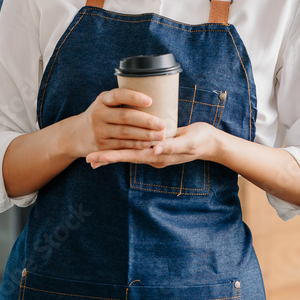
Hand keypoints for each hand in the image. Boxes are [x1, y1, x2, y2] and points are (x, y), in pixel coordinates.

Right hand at [72, 87, 165, 158]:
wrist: (76, 134)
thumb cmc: (101, 114)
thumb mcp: (106, 103)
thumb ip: (122, 100)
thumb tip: (155, 94)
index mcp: (103, 99)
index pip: (118, 95)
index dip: (134, 97)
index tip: (150, 100)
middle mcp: (99, 114)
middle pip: (125, 117)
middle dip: (146, 121)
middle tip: (162, 123)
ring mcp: (99, 131)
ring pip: (125, 133)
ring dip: (145, 134)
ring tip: (160, 135)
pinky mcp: (101, 146)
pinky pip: (122, 145)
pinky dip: (136, 145)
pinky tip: (148, 144)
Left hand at [85, 121, 218, 168]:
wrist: (211, 143)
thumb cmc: (200, 140)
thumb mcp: (188, 142)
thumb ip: (171, 146)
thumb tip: (154, 150)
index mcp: (158, 157)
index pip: (131, 156)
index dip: (113, 157)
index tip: (96, 158)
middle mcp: (154, 158)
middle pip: (126, 157)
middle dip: (107, 157)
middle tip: (88, 159)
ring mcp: (155, 154)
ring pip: (130, 154)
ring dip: (114, 155)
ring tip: (96, 157)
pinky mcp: (158, 147)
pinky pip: (138, 148)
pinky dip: (125, 149)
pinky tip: (118, 146)